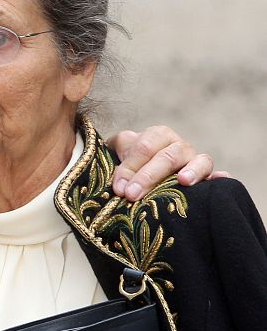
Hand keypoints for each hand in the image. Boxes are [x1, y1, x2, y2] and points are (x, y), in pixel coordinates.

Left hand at [108, 126, 227, 201]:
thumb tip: (111, 175)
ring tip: (183, 181)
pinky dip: (220, 177)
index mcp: (155, 136)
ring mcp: (193, 160)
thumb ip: (109, 157)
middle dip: (147, 176)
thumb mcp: (115, 155)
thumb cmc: (127, 165)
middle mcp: (177, 145)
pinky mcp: (206, 175)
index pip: (143, 147)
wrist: (142, 172)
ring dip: (192, 170)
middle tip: (131, 194)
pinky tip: (220, 180)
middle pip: (166, 156)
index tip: (119, 188)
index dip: (129, 167)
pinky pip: (216, 174)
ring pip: (198, 160)